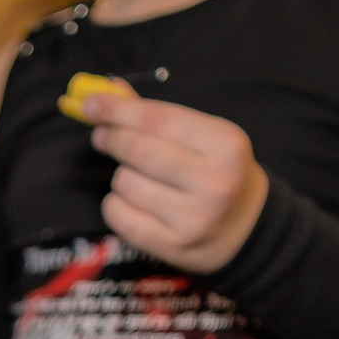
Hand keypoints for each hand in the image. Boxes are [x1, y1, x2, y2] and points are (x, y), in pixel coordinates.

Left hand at [82, 91, 268, 273]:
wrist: (246, 227)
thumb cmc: (217, 170)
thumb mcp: (204, 136)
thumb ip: (158, 115)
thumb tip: (110, 91)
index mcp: (225, 144)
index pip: (158, 119)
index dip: (119, 110)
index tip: (92, 103)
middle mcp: (213, 182)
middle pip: (138, 151)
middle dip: (111, 137)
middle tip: (102, 135)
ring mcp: (193, 218)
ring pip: (126, 184)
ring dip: (120, 175)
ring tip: (136, 176)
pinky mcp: (174, 246)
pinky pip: (120, 217)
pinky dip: (114, 204)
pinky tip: (130, 201)